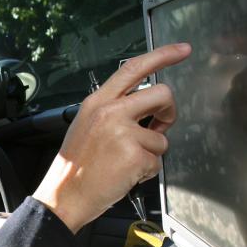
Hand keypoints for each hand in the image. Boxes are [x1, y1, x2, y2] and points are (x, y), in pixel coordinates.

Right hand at [32, 43, 190, 232]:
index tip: (182, 50)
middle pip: (161, 93)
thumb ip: (113, 110)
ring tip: (126, 162)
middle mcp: (110, 112)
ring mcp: (123, 133)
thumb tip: (146, 110)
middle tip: (161, 125)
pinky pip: (156, 161)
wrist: (64, 195)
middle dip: (169, 111)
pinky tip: (125, 174)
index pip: (134, 68)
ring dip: (151, 153)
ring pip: (161, 137)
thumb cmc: (75, 166)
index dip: (163, 55)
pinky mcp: (134, 155)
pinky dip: (146, 172)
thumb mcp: (86, 125)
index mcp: (98, 102)